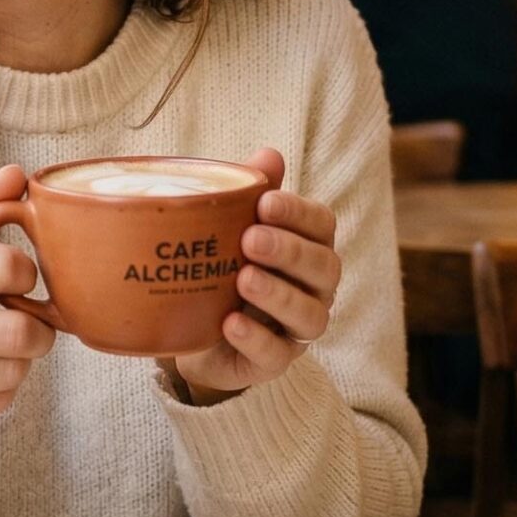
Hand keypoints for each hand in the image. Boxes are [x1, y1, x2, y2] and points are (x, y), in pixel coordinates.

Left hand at [169, 148, 341, 405]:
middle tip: (250, 238)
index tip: (265, 202)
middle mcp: (314, 289)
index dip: (299, 213)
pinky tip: (231, 322)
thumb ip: (252, 191)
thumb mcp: (230, 225)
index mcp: (309, 247)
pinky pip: (276, 356)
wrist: (192, 329)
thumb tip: (268, 153)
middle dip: (290, 251)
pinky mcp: (271, 363)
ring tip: (243, 278)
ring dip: (279, 295)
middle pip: (324, 269)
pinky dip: (256, 339)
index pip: (322, 226)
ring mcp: (296, 329)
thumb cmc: (223, 265)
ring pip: (311, 316)